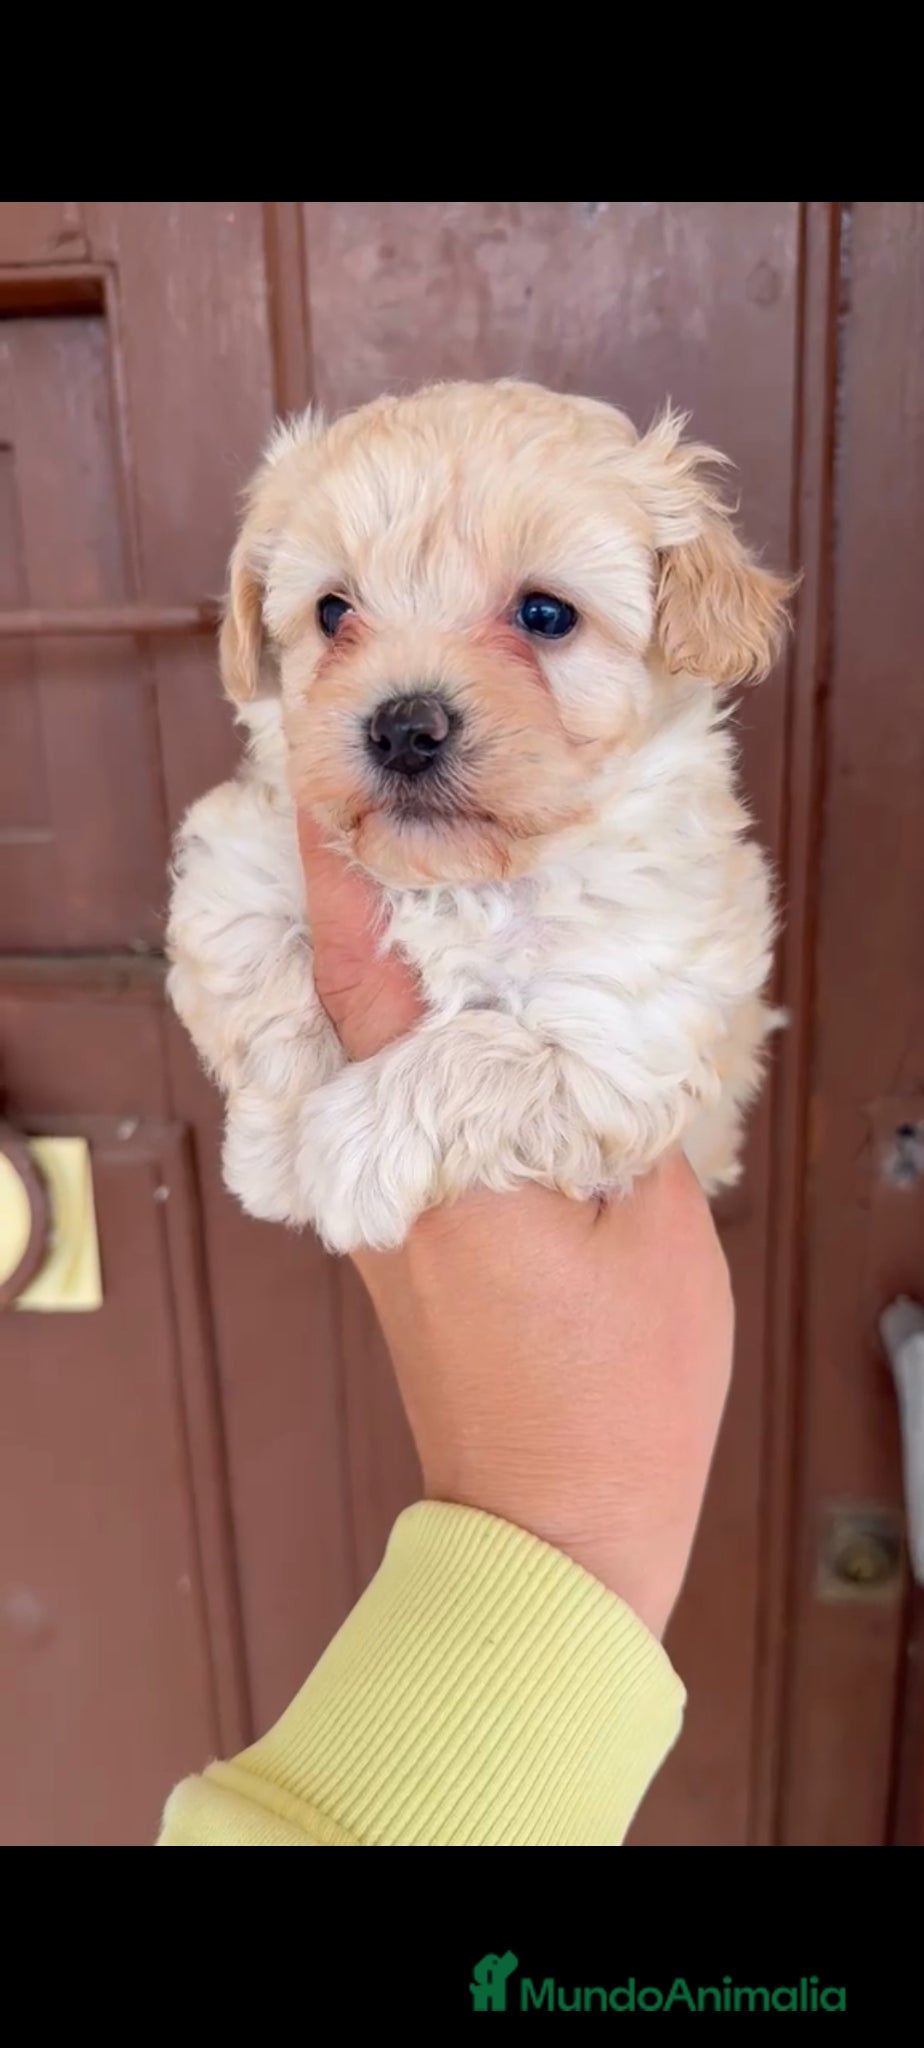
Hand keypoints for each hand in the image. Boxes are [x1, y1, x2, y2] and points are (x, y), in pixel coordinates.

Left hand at [299, 815, 732, 1637]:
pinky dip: (418, 1056)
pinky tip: (465, 1027)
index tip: (330, 800)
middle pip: (351, 1016)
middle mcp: (386, 1182)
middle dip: (359, 911)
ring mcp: (384, 1222)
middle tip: (387, 819)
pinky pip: (394, 1123)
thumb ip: (623, 1123)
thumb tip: (607, 1049)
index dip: (345, 884)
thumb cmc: (613, 1398)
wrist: (555, 1528)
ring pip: (368, 1068)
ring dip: (387, 979)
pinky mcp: (402, 1253)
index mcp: (440, 1161)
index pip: (368, 989)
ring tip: (431, 895)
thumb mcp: (656, 1236)